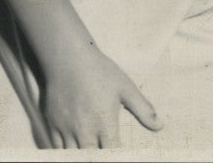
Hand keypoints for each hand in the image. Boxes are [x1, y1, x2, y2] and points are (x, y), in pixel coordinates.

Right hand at [43, 45, 161, 148]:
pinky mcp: (52, 126)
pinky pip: (56, 150)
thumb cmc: (100, 71)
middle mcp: (85, 130)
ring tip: (90, 151)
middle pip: (91, 158)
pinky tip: (74, 150)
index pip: (112, 153)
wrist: (69, 59)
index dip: (117, 156)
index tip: (120, 153)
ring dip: (82, 155)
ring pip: (73, 156)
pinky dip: (65, 153)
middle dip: (99, 158)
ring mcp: (66, 130)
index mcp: (105, 122)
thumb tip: (160, 126)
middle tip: (105, 151)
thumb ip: (143, 109)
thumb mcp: (126, 88)